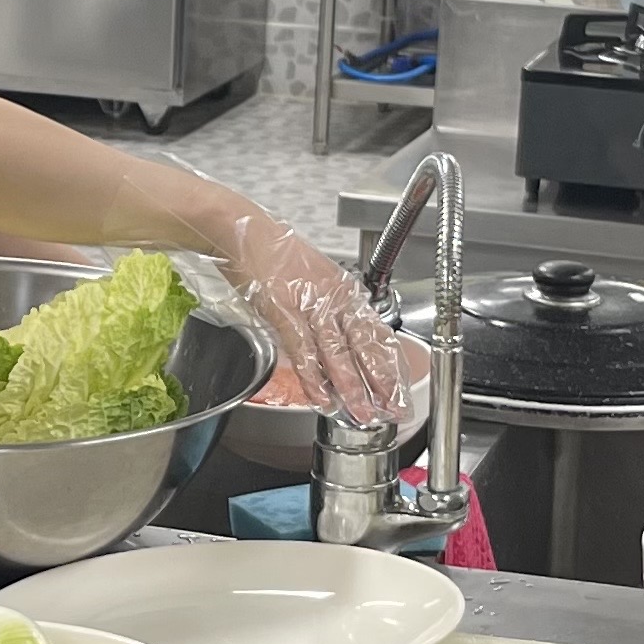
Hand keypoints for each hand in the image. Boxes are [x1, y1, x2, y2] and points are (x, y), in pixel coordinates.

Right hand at [224, 214, 407, 430]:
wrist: (244, 230)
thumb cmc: (274, 253)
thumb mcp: (314, 276)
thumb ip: (329, 305)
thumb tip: (340, 334)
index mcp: (344, 290)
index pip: (376, 332)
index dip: (389, 363)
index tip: (399, 386)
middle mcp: (333, 297)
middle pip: (365, 345)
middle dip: (381, 381)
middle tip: (394, 408)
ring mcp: (310, 305)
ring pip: (338, 353)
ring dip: (352, 387)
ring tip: (363, 413)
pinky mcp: (284, 312)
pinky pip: (304, 351)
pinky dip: (314, 378)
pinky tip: (323, 398)